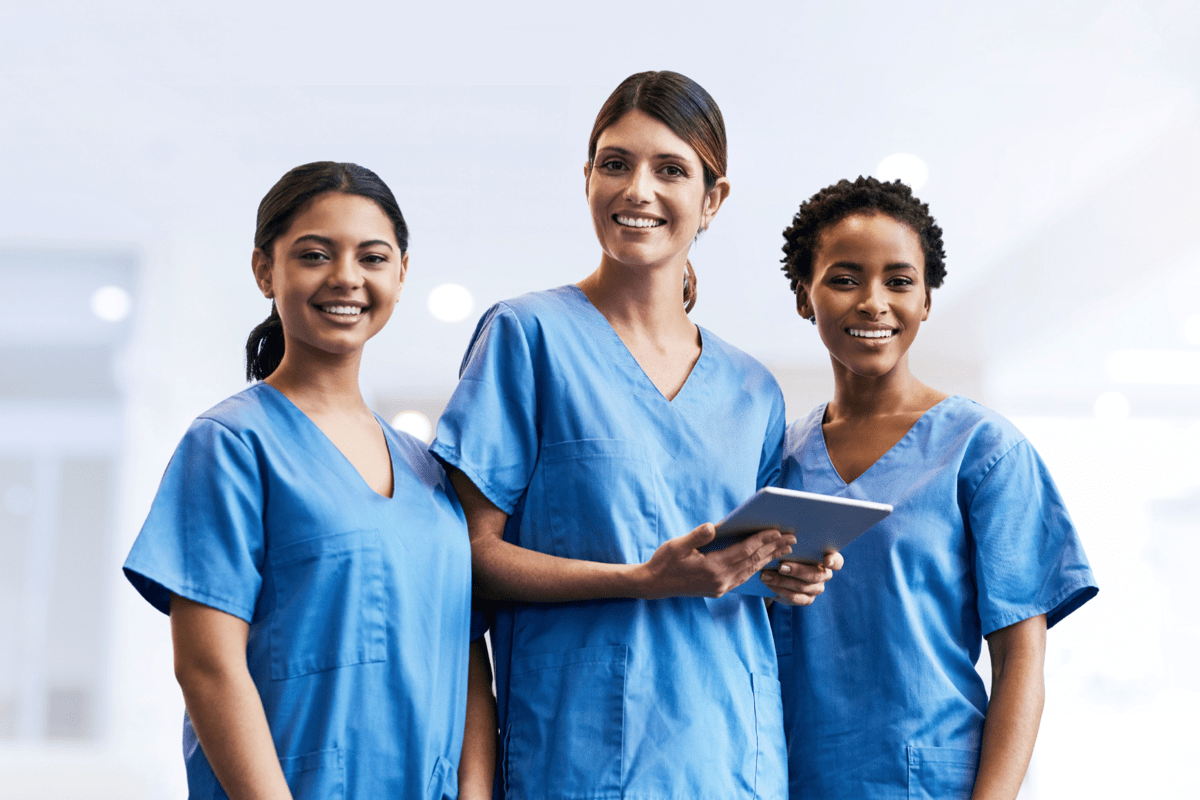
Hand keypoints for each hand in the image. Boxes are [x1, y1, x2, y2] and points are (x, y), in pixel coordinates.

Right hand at [635, 524, 796, 598]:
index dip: (762, 540)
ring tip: (784, 549)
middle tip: (791, 538)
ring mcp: (721, 587)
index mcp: (712, 568)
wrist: (654, 585)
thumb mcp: (677, 545)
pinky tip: (763, 561)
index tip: (777, 531)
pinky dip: (756, 567)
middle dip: (772, 549)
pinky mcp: (718, 589)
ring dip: (768, 558)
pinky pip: (743, 577)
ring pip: (751, 570)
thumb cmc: (664, 562)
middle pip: (752, 562)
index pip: (744, 552)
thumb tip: (712, 527)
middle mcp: (721, 580)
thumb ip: (696, 536)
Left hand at [759, 551, 842, 605]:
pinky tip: (769, 584)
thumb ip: (793, 543)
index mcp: (827, 558)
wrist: (780, 573)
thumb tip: (783, 536)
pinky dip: (780, 590)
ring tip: (765, 575)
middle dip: (797, 571)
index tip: (826, 560)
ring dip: (782, 581)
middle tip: (780, 566)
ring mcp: (817, 588)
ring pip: (802, 587)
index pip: (837, 561)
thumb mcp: (792, 546)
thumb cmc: (789, 553)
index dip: (833, 561)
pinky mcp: (807, 599)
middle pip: (816, 575)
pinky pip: (795, 597)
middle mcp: (825, 574)